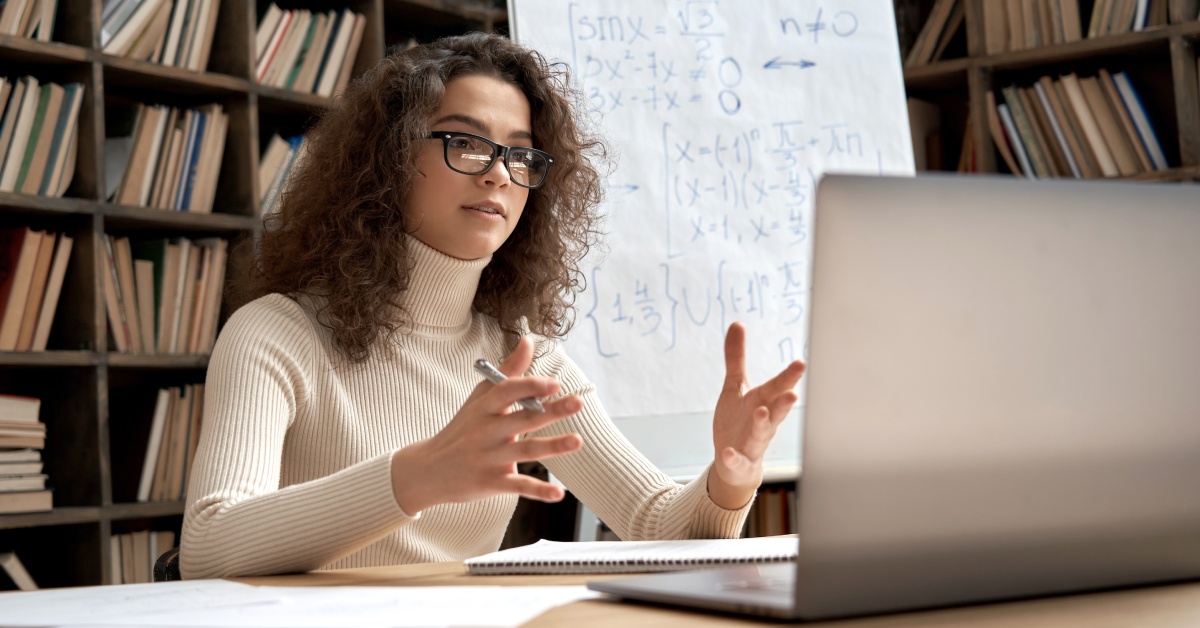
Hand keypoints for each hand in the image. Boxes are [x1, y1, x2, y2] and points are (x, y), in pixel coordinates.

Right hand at [390, 337, 583, 513]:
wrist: (429, 470)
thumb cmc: (462, 428)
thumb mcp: (479, 398)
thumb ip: (507, 371)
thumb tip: (528, 341)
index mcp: (484, 408)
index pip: (506, 392)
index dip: (530, 386)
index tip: (554, 382)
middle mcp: (487, 432)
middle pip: (522, 419)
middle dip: (551, 411)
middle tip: (577, 402)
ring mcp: (489, 458)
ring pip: (525, 451)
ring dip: (553, 447)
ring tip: (578, 440)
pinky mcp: (492, 483)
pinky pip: (518, 486)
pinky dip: (539, 492)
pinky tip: (559, 494)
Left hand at [708, 322, 805, 509]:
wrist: (734, 463)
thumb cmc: (740, 420)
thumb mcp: (735, 387)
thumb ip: (736, 357)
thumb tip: (737, 323)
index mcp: (763, 402)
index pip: (777, 387)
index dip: (788, 377)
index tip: (801, 363)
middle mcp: (763, 422)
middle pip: (775, 411)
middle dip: (784, 403)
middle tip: (793, 394)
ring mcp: (752, 443)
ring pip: (761, 434)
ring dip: (763, 424)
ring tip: (761, 412)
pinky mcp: (739, 461)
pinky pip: (737, 460)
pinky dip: (733, 457)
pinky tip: (727, 452)